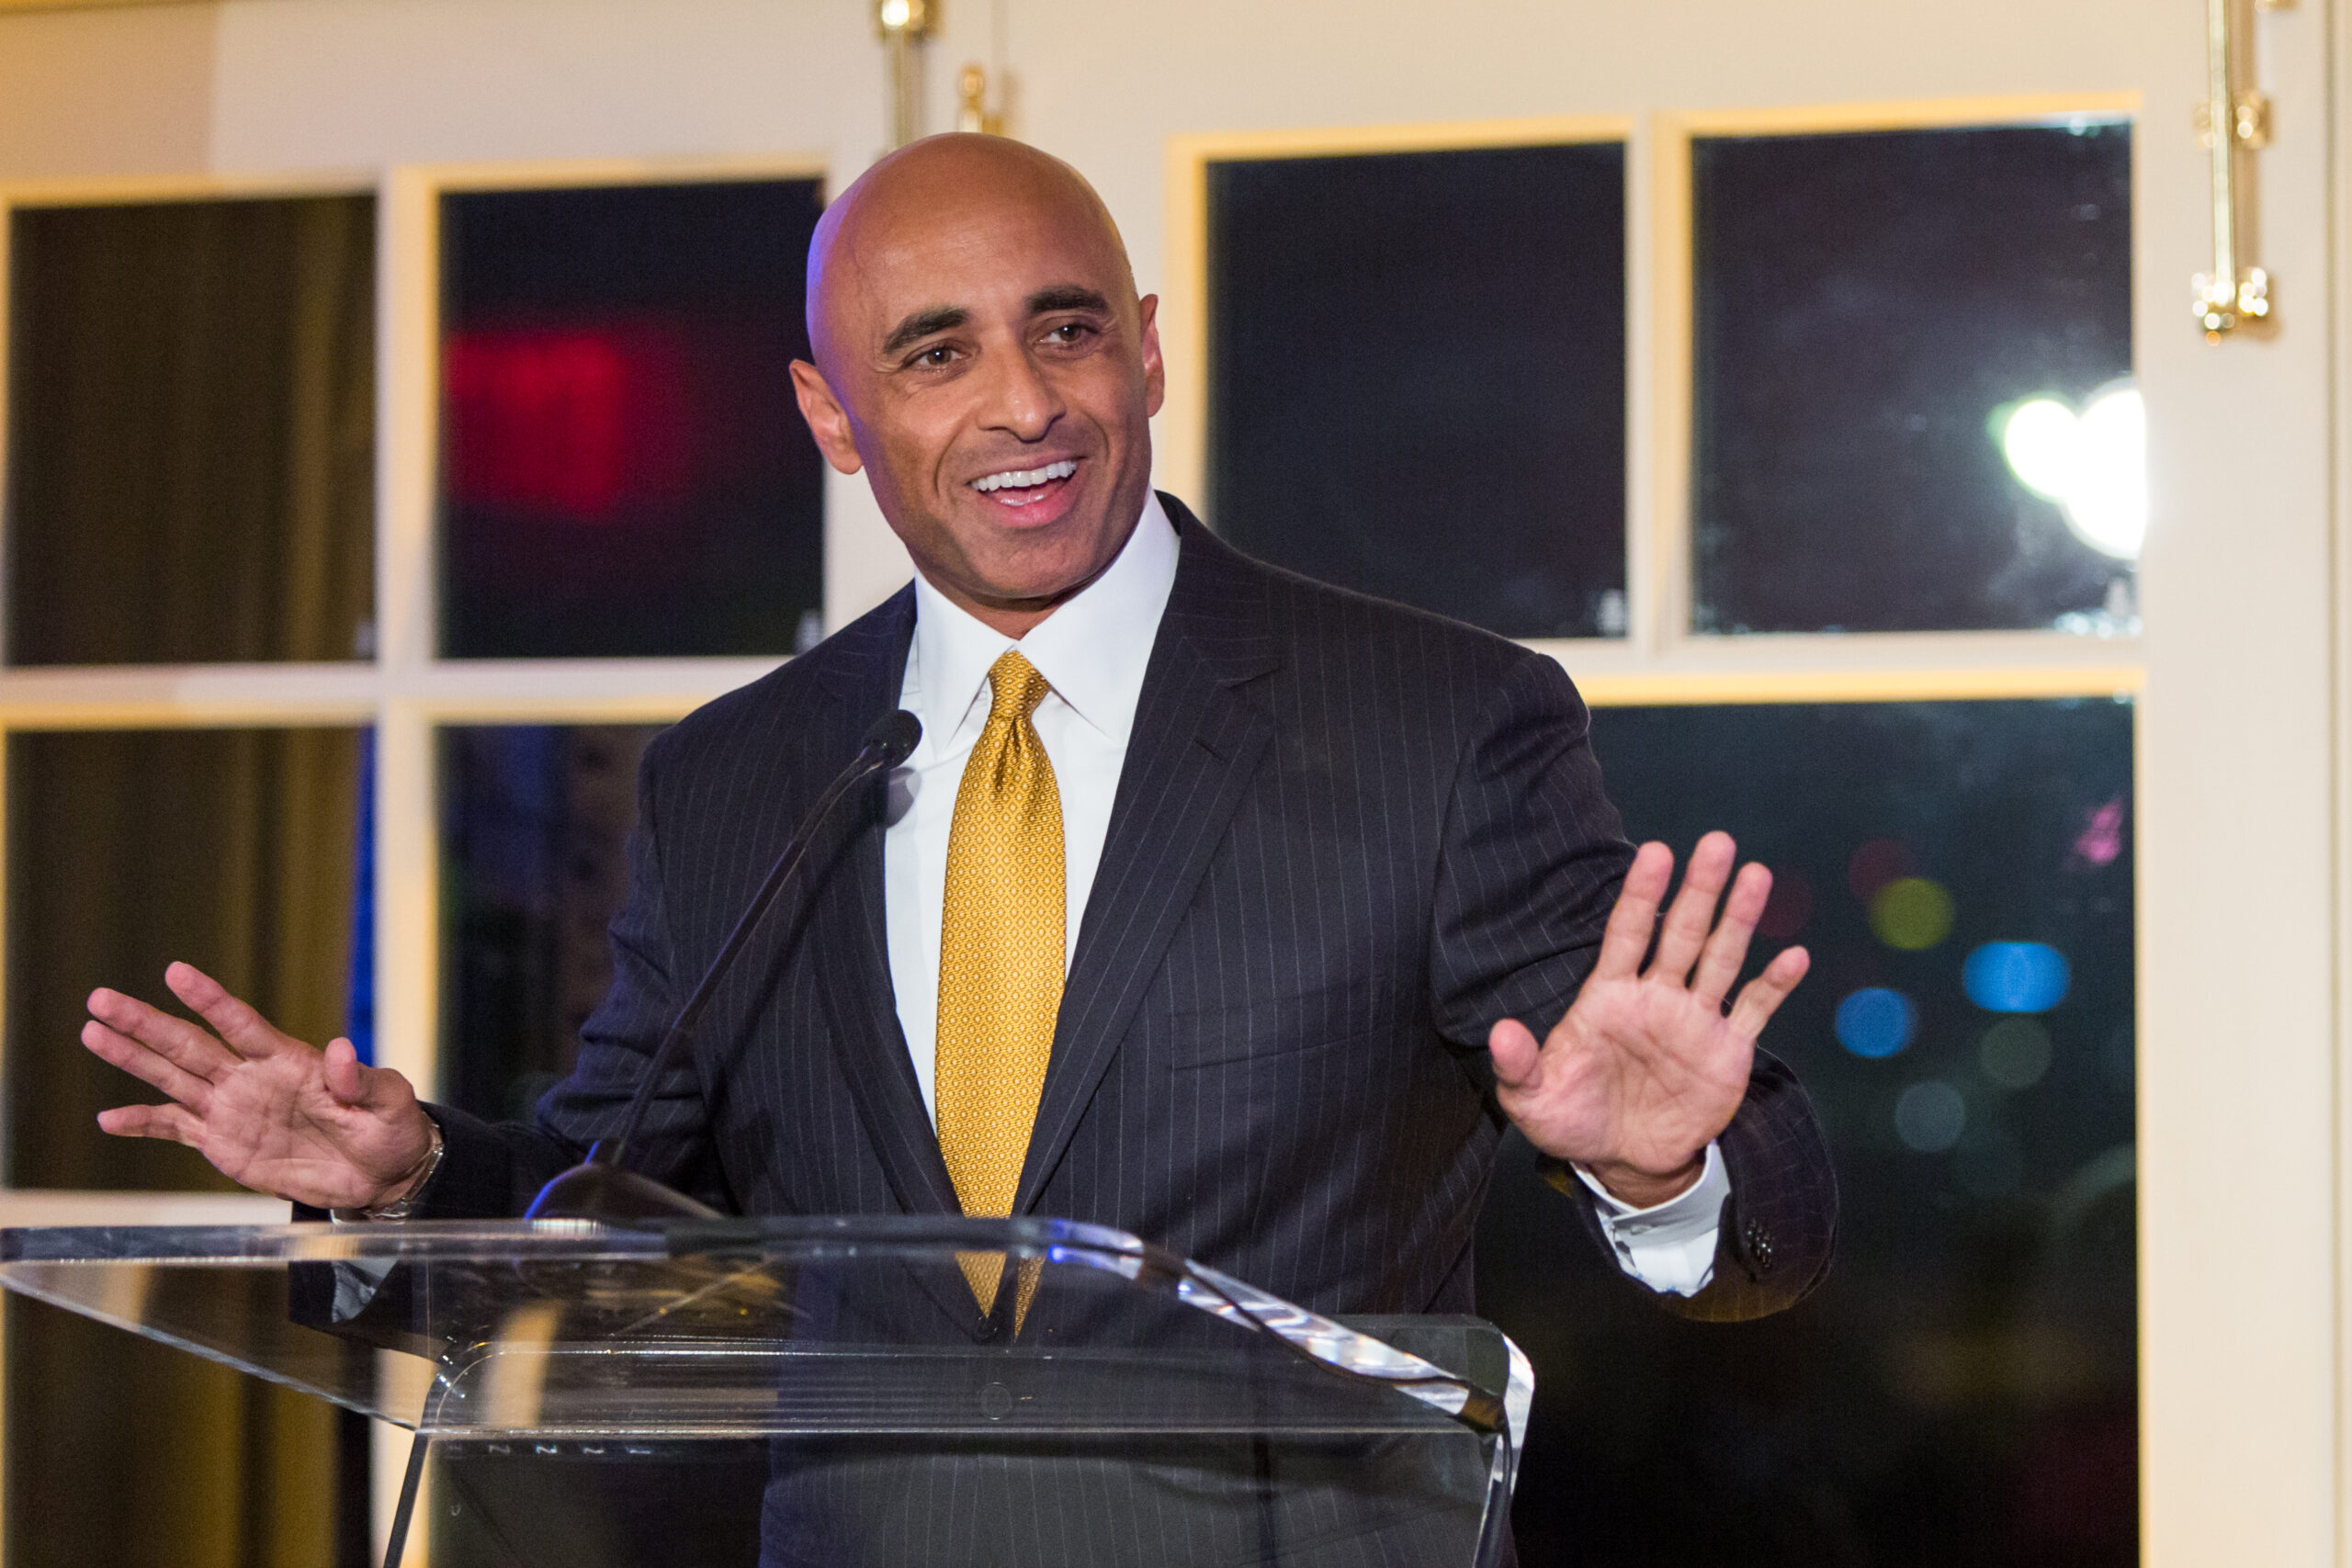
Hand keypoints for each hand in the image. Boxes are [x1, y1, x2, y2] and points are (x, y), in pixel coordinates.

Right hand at [82, 961, 436, 1210]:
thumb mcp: (390, 1101)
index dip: (209, 1000)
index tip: (176, 973)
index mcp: (290, 1060)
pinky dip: (143, 1124)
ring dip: (132, 1057)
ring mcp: (233, 1109)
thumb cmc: (390, 1128)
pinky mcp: (224, 1143)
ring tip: (91, 1032)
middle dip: (145, 1023)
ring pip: (172, 1078)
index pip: (242, 1023)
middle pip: (190, 1045)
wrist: (380, 1174)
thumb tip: (342, 1050)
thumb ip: (362, 1079)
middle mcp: (251, 1078)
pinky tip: (108, 1119)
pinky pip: (176, 1129)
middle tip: (100, 998)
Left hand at [1490, 832, 1808, 1207]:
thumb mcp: (1533, 1099)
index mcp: (1609, 996)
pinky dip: (1774, 985)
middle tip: (1717, 842)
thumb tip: (1500, 1032)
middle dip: (1699, 889)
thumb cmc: (1572, 1119)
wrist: (1624, 1161)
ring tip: (1756, 874)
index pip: (1626, 933)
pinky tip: (1795, 956)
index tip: (1655, 851)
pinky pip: (1753, 1010)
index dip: (1640, 894)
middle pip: (1681, 933)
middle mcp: (1655, 996)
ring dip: (1739, 918)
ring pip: (1721, 958)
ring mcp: (1694, 1020)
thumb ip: (1519, 1065)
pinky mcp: (1726, 1050)